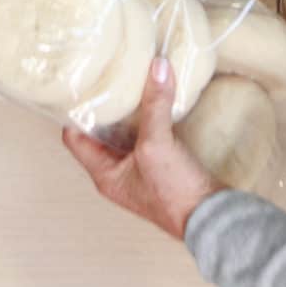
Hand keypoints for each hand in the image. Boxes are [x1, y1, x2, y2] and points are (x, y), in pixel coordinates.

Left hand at [60, 58, 220, 240]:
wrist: (210, 218)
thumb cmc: (174, 192)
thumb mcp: (157, 145)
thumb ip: (155, 106)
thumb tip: (157, 67)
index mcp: (104, 174)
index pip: (75, 138)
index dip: (75, 112)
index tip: (83, 85)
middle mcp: (118, 174)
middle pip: (101, 133)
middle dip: (106, 106)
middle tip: (108, 76)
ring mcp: (141, 172)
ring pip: (127, 134)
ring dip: (130, 111)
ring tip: (131, 81)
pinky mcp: (162, 168)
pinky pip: (149, 137)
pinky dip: (151, 119)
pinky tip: (159, 101)